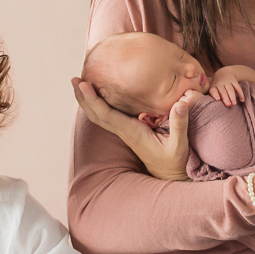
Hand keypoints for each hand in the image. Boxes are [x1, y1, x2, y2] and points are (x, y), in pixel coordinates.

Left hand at [71, 78, 195, 180]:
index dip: (93, 100)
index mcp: (132, 132)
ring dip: (87, 101)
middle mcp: (124, 131)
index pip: (107, 115)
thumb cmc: (174, 161)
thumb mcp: (179, 144)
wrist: (169, 174)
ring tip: (79, 84)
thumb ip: (179, 124)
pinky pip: (107, 117)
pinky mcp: (127, 131)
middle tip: (74, 79)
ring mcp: (124, 132)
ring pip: (99, 116)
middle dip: (83, 98)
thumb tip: (180, 103)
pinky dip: (97, 105)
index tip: (83, 85)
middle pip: (96, 115)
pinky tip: (97, 95)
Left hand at [208, 68, 246, 106]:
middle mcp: (220, 83)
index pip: (213, 90)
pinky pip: (238, 87)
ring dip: (232, 97)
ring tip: (234, 104)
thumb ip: (213, 95)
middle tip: (228, 105)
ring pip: (230, 89)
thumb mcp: (213, 87)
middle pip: (223, 91)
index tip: (217, 99)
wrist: (224, 72)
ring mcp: (227, 82)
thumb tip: (215, 106)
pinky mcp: (234, 81)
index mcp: (214, 86)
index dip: (215, 94)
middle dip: (225, 98)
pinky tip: (242, 100)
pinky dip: (240, 94)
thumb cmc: (217, 84)